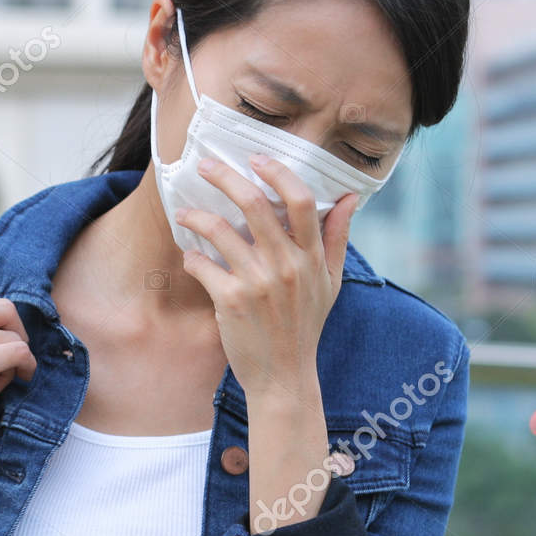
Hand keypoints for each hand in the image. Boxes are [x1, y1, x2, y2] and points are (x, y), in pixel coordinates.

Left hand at [174, 154, 357, 397]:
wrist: (284, 377)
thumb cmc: (305, 326)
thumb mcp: (331, 283)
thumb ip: (338, 238)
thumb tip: (351, 197)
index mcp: (313, 258)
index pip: (301, 201)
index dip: (278, 173)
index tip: (256, 158)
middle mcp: (288, 266)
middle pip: (255, 204)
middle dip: (226, 178)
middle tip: (206, 165)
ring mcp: (258, 283)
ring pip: (220, 230)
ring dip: (196, 216)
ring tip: (184, 212)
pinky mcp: (231, 301)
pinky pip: (203, 264)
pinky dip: (192, 256)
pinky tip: (191, 256)